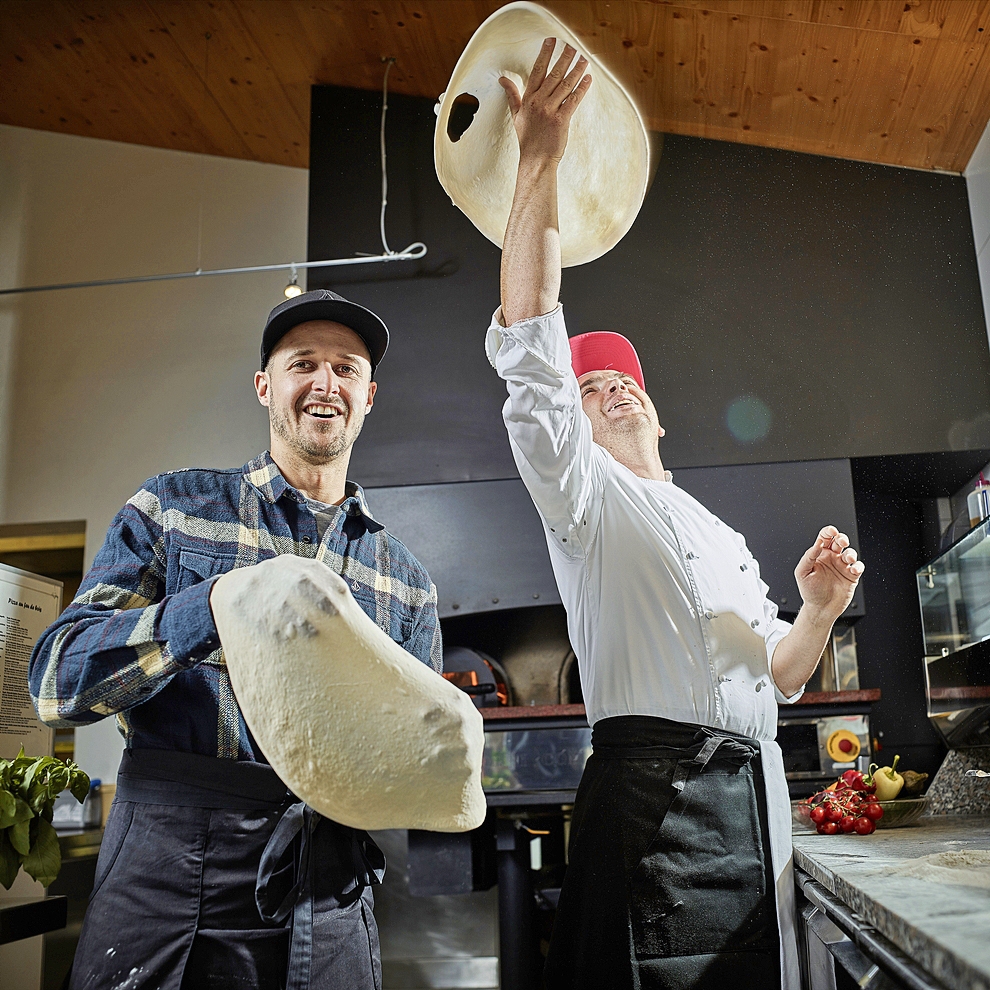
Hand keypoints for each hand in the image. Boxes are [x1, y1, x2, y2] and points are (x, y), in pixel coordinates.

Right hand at [499, 38, 591, 164]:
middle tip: (572, 46)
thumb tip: (502, 80)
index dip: (545, 54)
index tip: (551, 41)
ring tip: (583, 59)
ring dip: (576, 70)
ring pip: (565, 85)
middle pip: (554, 74)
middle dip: (564, 58)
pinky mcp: (561, 120)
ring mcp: (550, 110)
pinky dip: (581, 89)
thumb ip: (512, 95)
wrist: (535, 160)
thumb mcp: (516, 115)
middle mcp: (538, 102)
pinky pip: (573, 100)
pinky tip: (587, 79)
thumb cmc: (527, 139)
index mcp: (528, 99)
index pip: (537, 71)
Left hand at [794, 526, 864, 622]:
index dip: (829, 531)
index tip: (831, 531)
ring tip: (848, 559)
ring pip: (850, 553)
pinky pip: (858, 567)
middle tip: (842, 541)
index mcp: (819, 555)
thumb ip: (809, 556)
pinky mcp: (851, 576)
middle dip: (842, 538)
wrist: (820, 609)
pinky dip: (858, 566)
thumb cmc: (810, 592)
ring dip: (851, 553)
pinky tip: (853, 569)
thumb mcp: (802, 573)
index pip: (825, 538)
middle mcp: (831, 558)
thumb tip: (817, 543)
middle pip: (839, 542)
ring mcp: (842, 567)